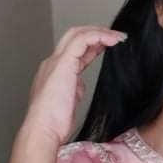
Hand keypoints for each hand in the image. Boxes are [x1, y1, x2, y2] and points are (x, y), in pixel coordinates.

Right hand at [24, 26, 126, 146]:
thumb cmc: (54, 124)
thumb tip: (80, 86)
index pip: (75, 50)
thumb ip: (74, 90)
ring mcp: (56, 62)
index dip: (93, 45)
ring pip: (77, 34)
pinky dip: (98, 36)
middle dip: (96, 33)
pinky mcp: (63, 64)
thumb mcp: (69, 102)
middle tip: (116, 37)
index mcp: (55, 72)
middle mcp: (53, 63)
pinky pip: (82, 41)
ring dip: (100, 32)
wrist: (44, 130)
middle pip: (74, 36)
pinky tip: (112, 41)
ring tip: (118, 37)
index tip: (110, 46)